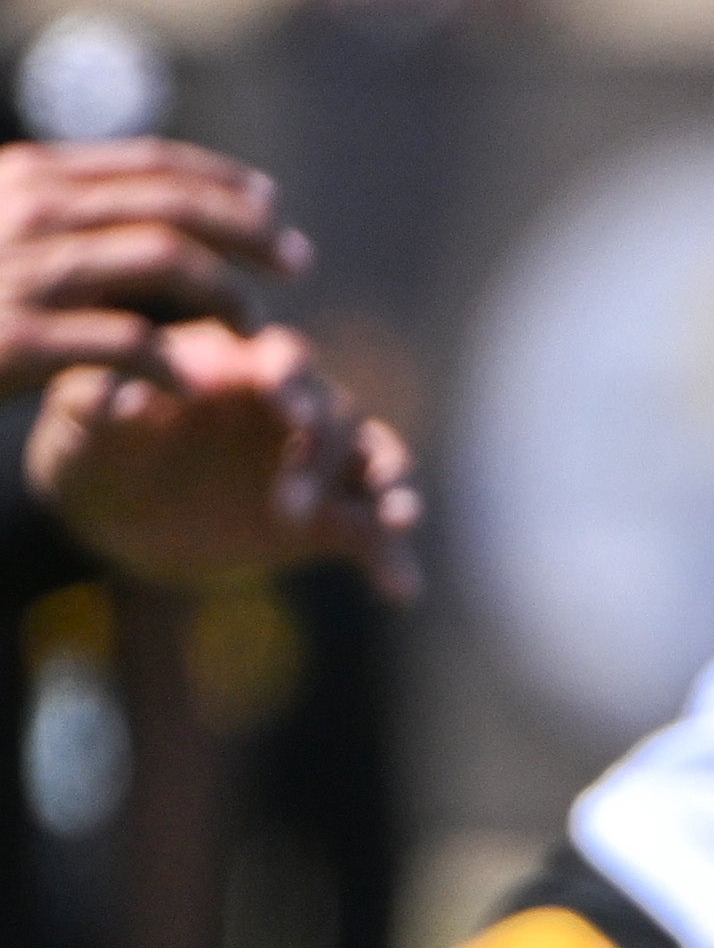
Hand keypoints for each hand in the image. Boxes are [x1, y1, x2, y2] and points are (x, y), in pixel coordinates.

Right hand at [0, 143, 302, 390]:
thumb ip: (68, 213)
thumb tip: (165, 210)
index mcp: (33, 176)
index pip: (154, 163)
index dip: (225, 182)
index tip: (271, 204)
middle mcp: (34, 211)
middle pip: (177, 205)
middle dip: (252, 231)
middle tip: (297, 262)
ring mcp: (25, 271)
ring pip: (167, 259)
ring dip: (225, 294)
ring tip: (248, 327)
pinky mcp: (18, 338)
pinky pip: (128, 341)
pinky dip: (171, 364)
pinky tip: (188, 385)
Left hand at [27, 324, 423, 594]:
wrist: (121, 515)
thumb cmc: (97, 447)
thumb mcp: (77, 426)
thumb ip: (95, 406)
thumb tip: (133, 399)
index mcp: (239, 367)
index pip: (282, 358)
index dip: (293, 380)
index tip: (290, 409)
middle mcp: (292, 408)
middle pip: (336, 415)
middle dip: (319, 458)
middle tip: (290, 507)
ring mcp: (317, 464)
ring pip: (375, 464)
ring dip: (388, 491)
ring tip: (397, 522)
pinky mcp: (328, 520)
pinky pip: (373, 532)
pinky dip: (391, 556)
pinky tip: (400, 589)